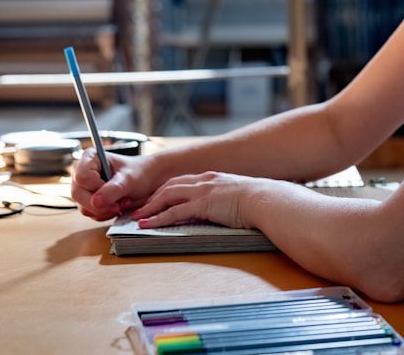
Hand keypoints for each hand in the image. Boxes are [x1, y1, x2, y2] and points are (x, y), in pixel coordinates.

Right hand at [71, 149, 159, 220]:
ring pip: (84, 207)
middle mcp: (83, 173)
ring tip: (123, 202)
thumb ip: (113, 189)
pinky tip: (118, 207)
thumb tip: (96, 202)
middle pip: (78, 194)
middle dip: (101, 203)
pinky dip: (105, 214)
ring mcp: (84, 189)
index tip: (114, 189)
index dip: (96, 186)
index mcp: (90, 158)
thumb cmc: (139, 173)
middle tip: (120, 203)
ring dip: (105, 210)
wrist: (147, 183)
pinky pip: (91, 214)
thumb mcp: (129, 179)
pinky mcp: (88, 202)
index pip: (82, 176)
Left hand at [132, 171, 270, 230]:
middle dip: (153, 196)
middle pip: (170, 185)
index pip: (182, 181)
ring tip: (138, 217)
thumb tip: (222, 209)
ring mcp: (202, 190)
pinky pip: (174, 211)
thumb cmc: (257, 200)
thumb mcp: (236, 196)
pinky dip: (159, 218)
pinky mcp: (202, 204)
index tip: (155, 199)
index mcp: (212, 177)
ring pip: (168, 196)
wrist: (265, 199)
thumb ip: (224, 200)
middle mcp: (204, 180)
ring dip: (150, 207)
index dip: (166, 190)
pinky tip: (149, 225)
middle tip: (141, 207)